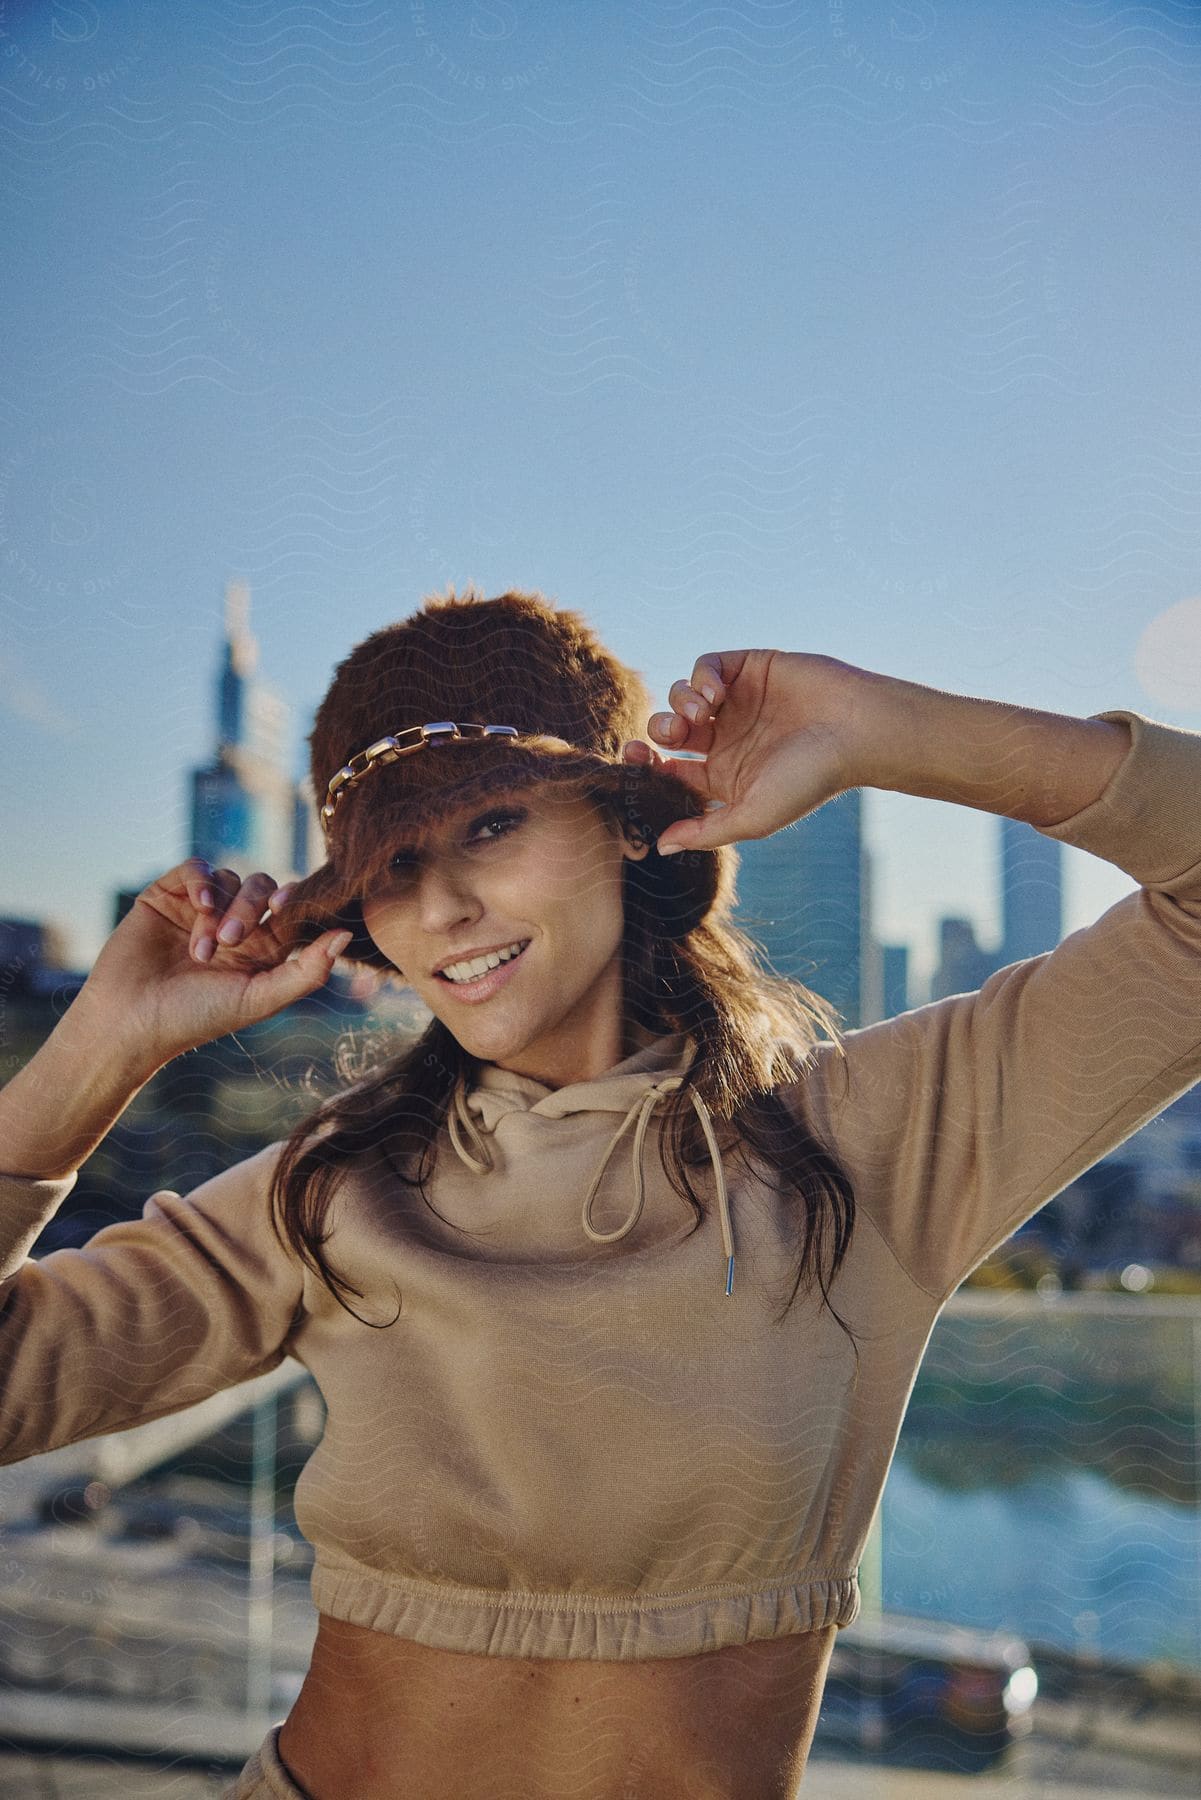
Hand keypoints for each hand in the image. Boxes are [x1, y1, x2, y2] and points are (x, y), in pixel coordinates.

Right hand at [79, 857, 352, 1067]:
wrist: (131, 1022)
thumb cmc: (197, 1018)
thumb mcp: (260, 998)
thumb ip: (307, 971)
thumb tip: (345, 936)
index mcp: (262, 948)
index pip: (290, 909)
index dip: (296, 901)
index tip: (288, 906)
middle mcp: (233, 923)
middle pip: (261, 887)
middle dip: (251, 907)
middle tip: (232, 941)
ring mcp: (199, 908)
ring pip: (229, 879)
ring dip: (220, 909)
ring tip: (202, 950)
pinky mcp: (166, 895)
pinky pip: (195, 869)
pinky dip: (201, 881)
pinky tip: (198, 904)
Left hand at [621, 650, 861, 854]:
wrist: (855, 730)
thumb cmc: (810, 779)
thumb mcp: (753, 816)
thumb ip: (705, 832)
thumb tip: (660, 848)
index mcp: (724, 776)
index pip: (669, 769)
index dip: (646, 764)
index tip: (636, 758)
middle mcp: (727, 739)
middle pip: (669, 731)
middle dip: (659, 729)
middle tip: (670, 733)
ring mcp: (738, 702)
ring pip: (682, 696)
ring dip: (680, 701)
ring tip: (703, 711)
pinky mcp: (751, 669)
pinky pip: (707, 666)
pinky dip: (701, 676)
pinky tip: (715, 692)